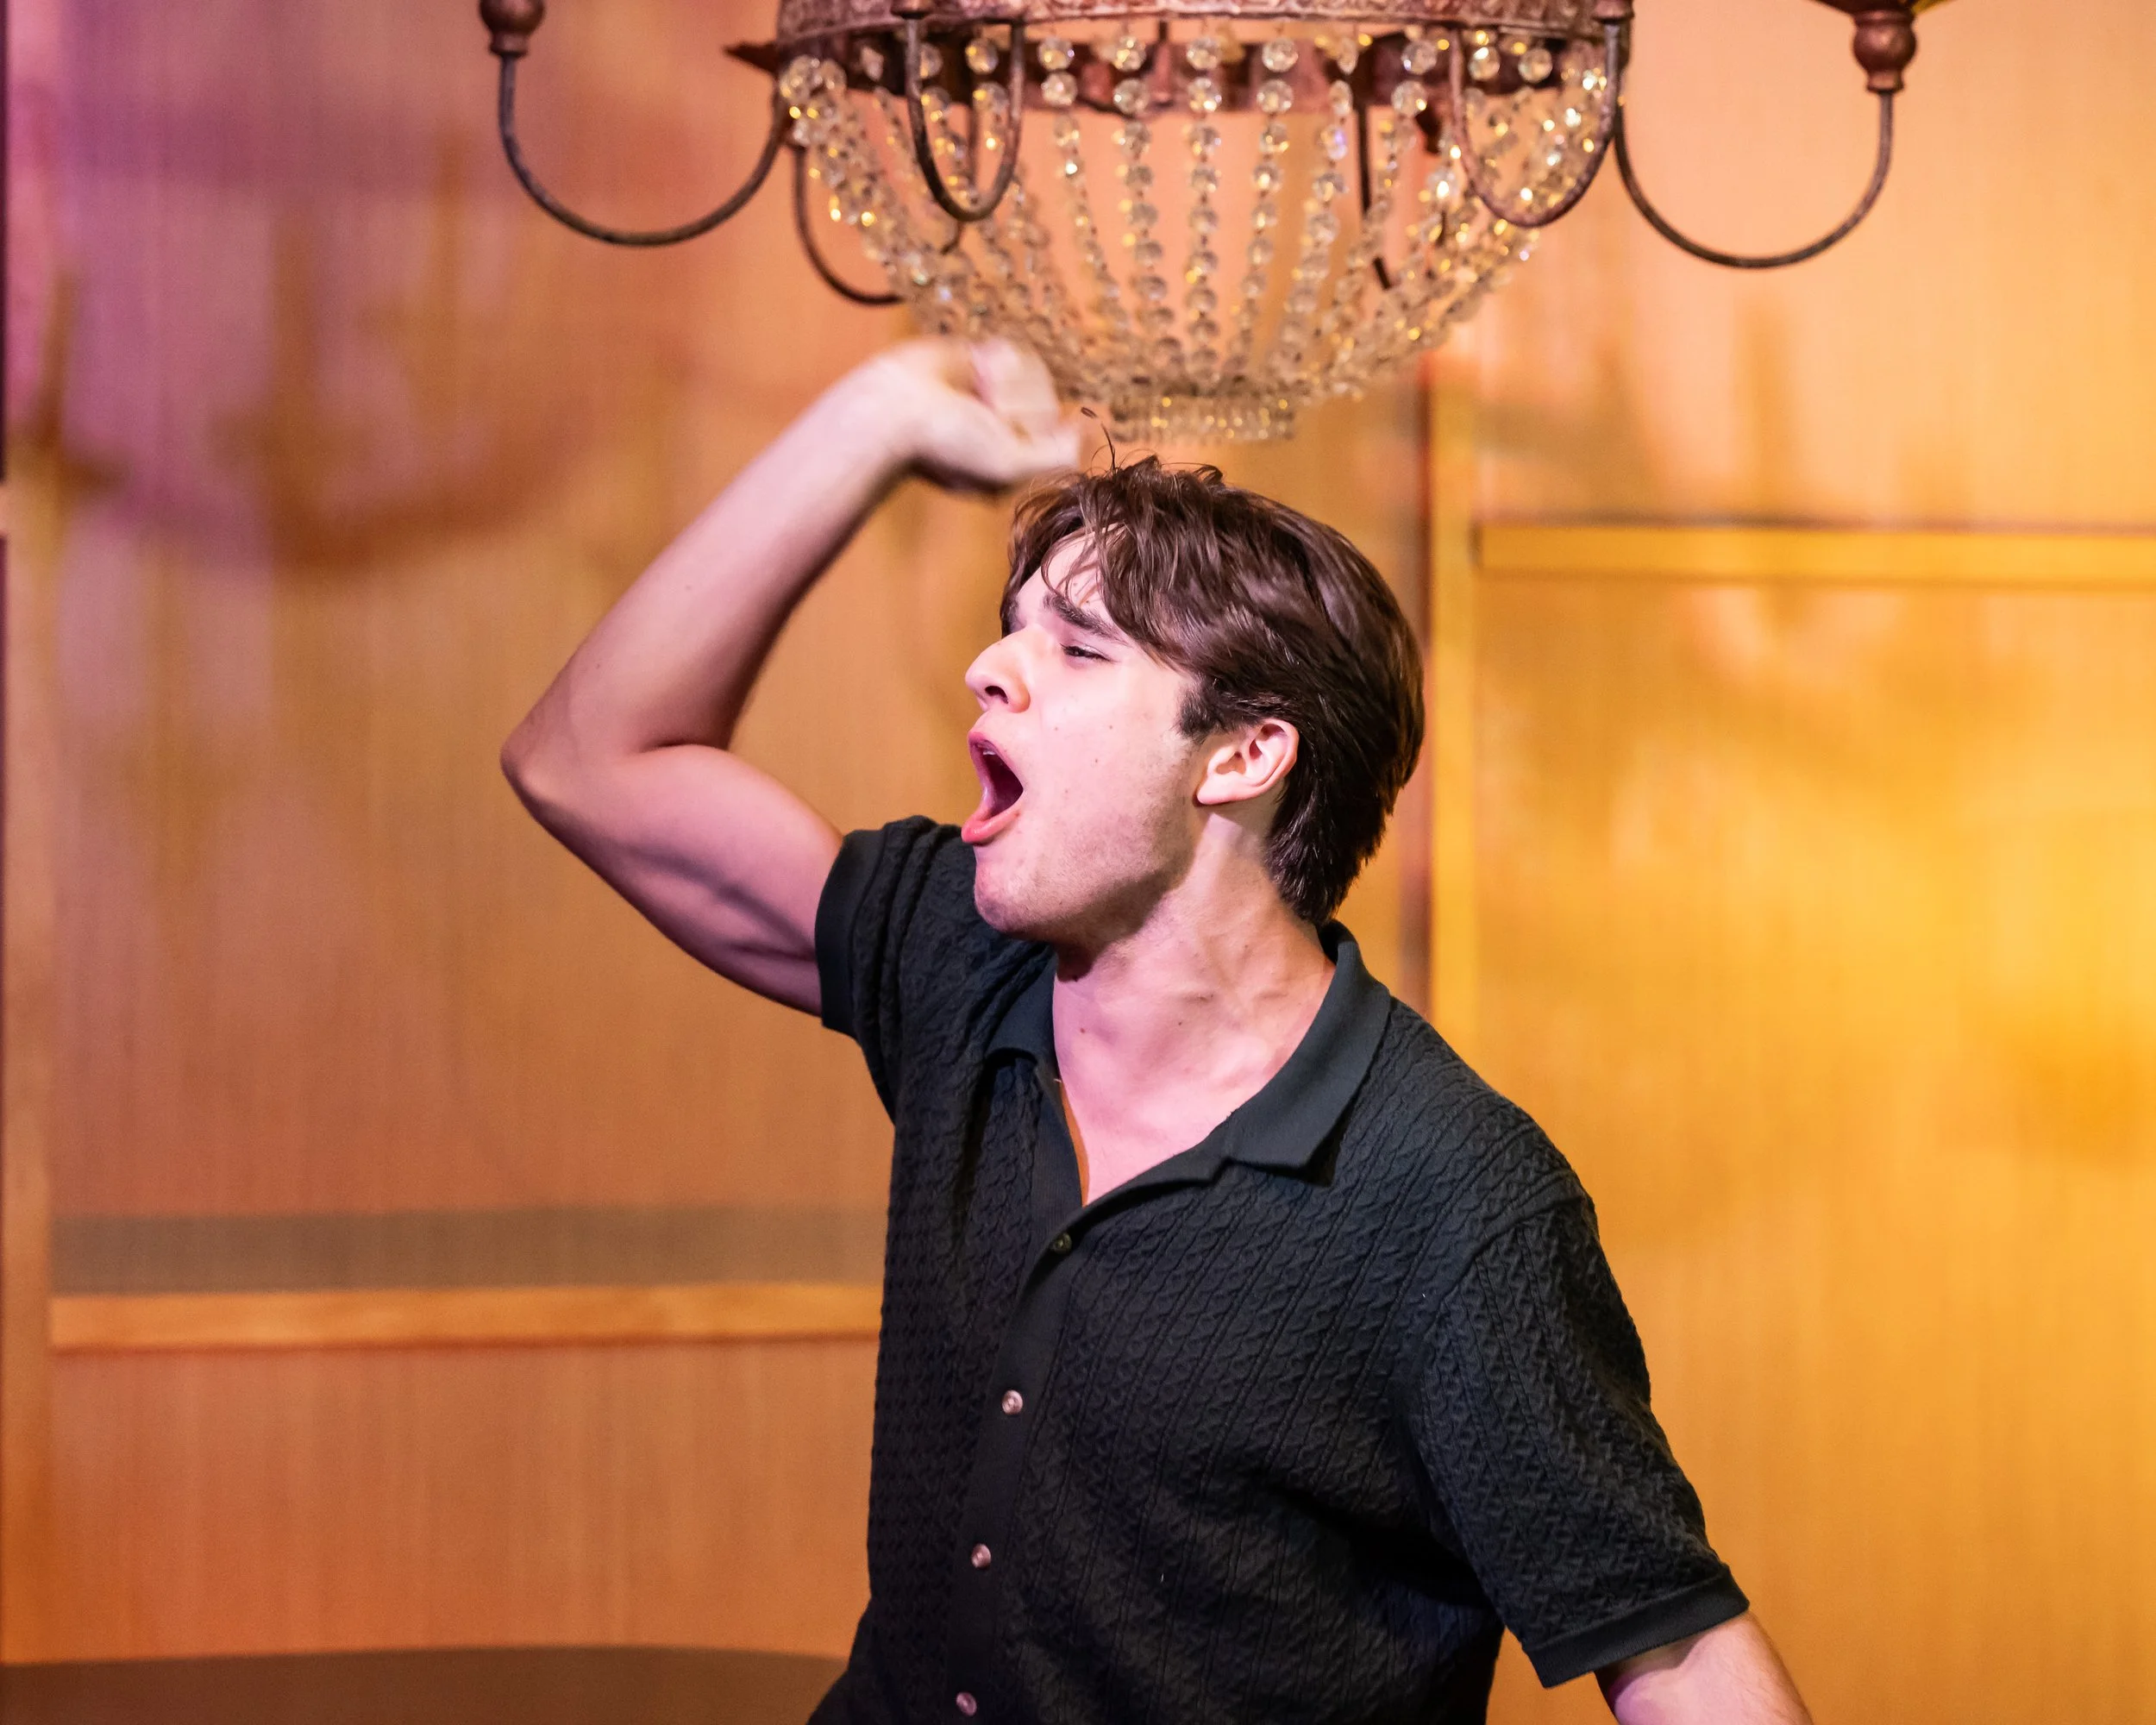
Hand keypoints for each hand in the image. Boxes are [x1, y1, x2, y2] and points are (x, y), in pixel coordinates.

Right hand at [845, 338, 1081, 492]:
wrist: (895, 406)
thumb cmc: (946, 445)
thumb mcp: (1008, 465)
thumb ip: (1056, 455)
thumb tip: (1088, 427)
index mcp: (1018, 457)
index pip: (1062, 434)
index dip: (1045, 428)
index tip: (1015, 432)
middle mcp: (1012, 426)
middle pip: (1051, 401)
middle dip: (1019, 406)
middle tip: (984, 416)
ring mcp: (1000, 392)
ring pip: (1037, 374)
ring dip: (1006, 381)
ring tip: (975, 392)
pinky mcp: (985, 361)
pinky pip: (1016, 352)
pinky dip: (997, 360)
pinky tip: (974, 370)